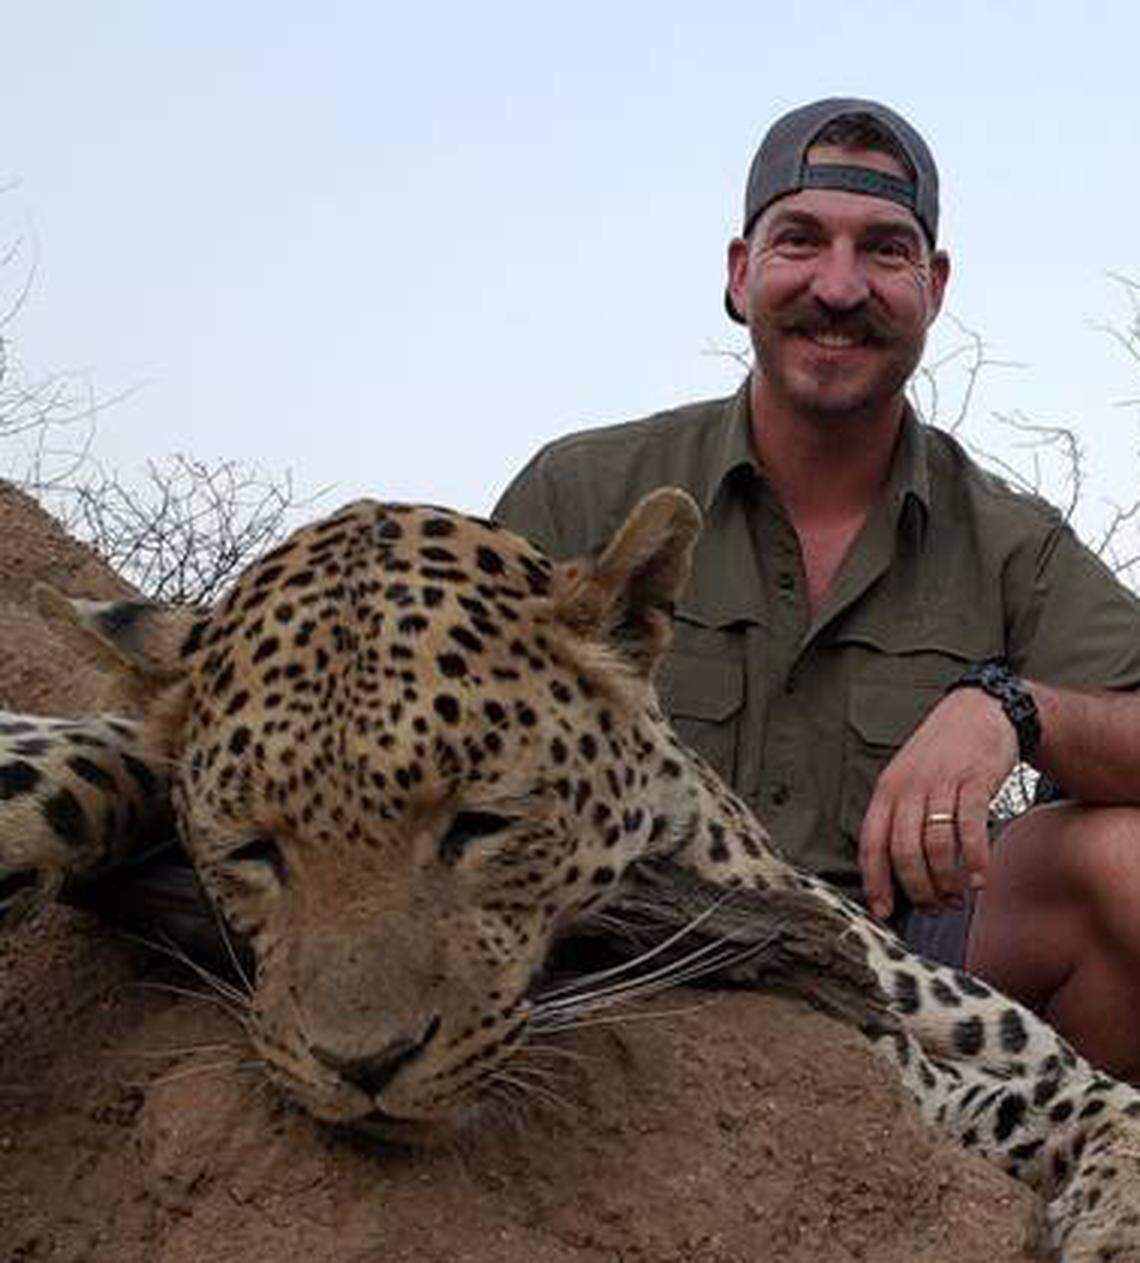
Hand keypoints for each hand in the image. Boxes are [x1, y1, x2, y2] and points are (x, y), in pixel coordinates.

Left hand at [858, 688, 1017, 918]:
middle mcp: (908, 788)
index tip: (883, 911)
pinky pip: (970, 828)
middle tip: (933, 908)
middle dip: (917, 889)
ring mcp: (940, 784)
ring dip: (946, 881)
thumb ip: (900, 816)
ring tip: (957, 897)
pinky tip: (980, 879)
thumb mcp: (908, 778)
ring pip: (935, 845)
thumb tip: (895, 869)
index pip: (871, 843)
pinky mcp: (973, 781)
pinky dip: (974, 860)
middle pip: (903, 852)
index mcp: (886, 791)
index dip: (875, 881)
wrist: (981, 711)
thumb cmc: (942, 754)